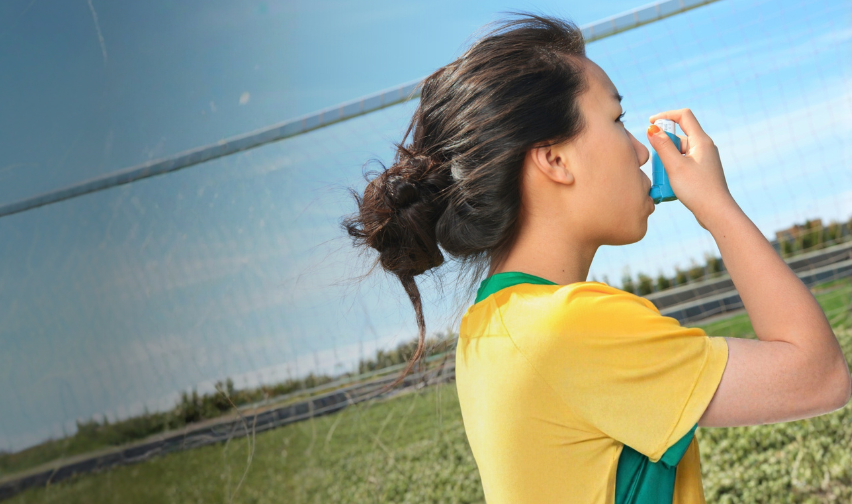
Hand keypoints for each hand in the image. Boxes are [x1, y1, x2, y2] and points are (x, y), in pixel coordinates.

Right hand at [647, 108, 733, 230]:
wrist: (716, 212)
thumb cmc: (697, 189)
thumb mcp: (675, 166)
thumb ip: (662, 146)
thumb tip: (652, 128)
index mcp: (701, 141)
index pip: (684, 116)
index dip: (665, 115)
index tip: (650, 123)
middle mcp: (704, 147)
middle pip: (679, 135)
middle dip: (663, 143)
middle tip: (655, 159)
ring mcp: (704, 159)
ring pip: (680, 150)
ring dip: (667, 158)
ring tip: (662, 174)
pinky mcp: (702, 171)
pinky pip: (683, 162)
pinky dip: (673, 167)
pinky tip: (669, 181)